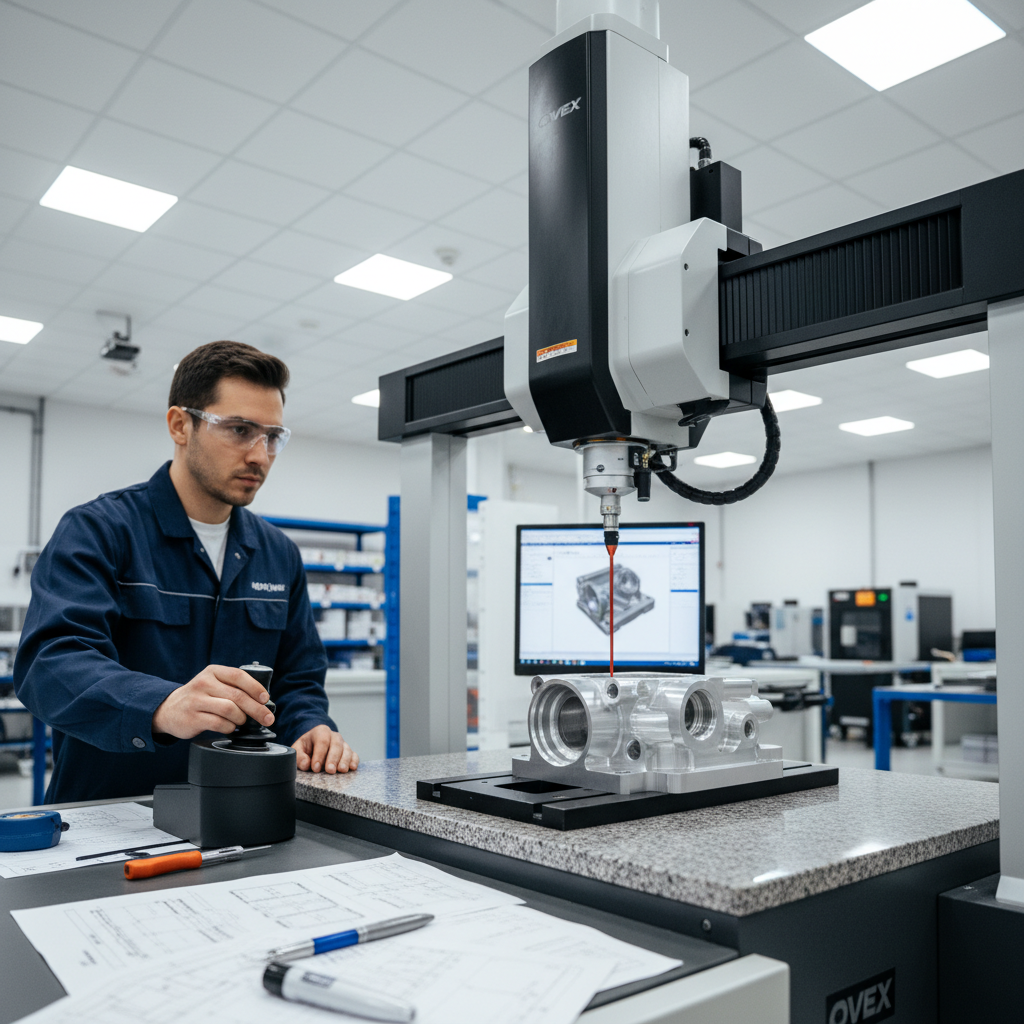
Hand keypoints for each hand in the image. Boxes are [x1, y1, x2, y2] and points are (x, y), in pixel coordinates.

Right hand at [152, 665, 273, 739]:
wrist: (168, 709)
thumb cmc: (199, 697)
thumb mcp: (213, 684)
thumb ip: (232, 687)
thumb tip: (262, 701)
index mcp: (213, 672)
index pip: (238, 676)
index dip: (255, 687)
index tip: (266, 699)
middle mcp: (203, 683)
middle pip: (237, 695)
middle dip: (257, 709)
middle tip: (267, 719)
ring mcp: (196, 700)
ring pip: (230, 710)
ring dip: (241, 719)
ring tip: (241, 721)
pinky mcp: (192, 717)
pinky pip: (219, 724)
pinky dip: (229, 728)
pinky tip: (229, 727)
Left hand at [292, 725, 358, 774]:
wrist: (313, 745)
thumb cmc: (305, 748)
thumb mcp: (298, 749)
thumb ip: (299, 756)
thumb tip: (306, 764)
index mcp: (321, 732)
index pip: (322, 741)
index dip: (319, 754)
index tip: (315, 768)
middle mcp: (334, 736)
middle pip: (336, 744)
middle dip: (333, 758)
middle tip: (330, 770)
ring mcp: (342, 744)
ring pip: (347, 749)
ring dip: (345, 760)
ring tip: (341, 770)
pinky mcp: (348, 752)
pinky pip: (354, 755)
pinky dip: (354, 761)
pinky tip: (352, 767)